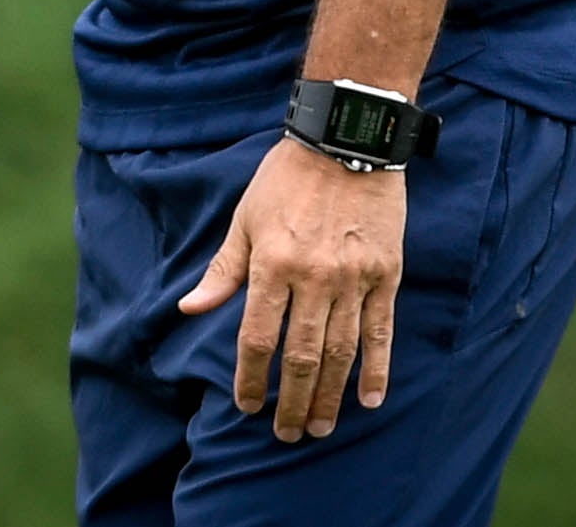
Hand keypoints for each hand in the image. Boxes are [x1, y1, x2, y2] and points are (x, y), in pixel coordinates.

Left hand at [175, 136, 406, 440]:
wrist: (345, 141)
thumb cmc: (285, 179)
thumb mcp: (244, 219)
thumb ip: (222, 271)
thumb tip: (189, 309)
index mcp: (272, 263)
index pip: (257, 338)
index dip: (250, 378)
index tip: (247, 405)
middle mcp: (313, 277)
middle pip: (301, 357)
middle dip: (292, 402)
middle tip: (287, 434)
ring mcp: (353, 278)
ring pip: (340, 353)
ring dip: (330, 396)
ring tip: (321, 427)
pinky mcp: (386, 274)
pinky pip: (381, 332)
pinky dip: (376, 370)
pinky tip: (369, 399)